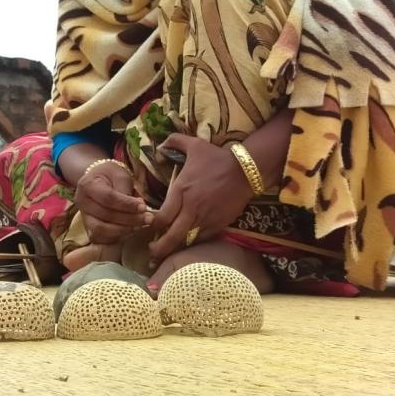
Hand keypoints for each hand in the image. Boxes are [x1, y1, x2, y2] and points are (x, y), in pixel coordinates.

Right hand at [75, 161, 151, 243]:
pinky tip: (130, 230)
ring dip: (124, 230)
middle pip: (106, 215)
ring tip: (140, 225)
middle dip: (130, 219)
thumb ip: (126, 190)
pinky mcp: (88, 228)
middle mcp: (81, 202)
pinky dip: (117, 236)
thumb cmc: (110, 175)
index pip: (108, 198)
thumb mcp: (119, 174)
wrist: (97, 180)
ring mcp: (83, 217)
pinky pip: (101, 238)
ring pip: (101, 230)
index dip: (127, 205)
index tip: (144, 207)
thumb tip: (138, 208)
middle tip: (148, 219)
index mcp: (87, 185)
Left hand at [148, 134, 252, 262]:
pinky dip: (193, 242)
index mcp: (181, 190)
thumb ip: (175, 141)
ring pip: (186, 240)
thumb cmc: (217, 158)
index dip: (153, 226)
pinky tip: (187, 244)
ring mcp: (206, 218)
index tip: (149, 227)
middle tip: (152, 253)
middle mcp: (191, 208)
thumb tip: (159, 145)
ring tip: (167, 254)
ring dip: (175, 248)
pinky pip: (202, 238)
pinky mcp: (219, 224)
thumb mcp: (195, 144)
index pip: (161, 217)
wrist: (245, 170)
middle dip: (159, 248)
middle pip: (171, 235)